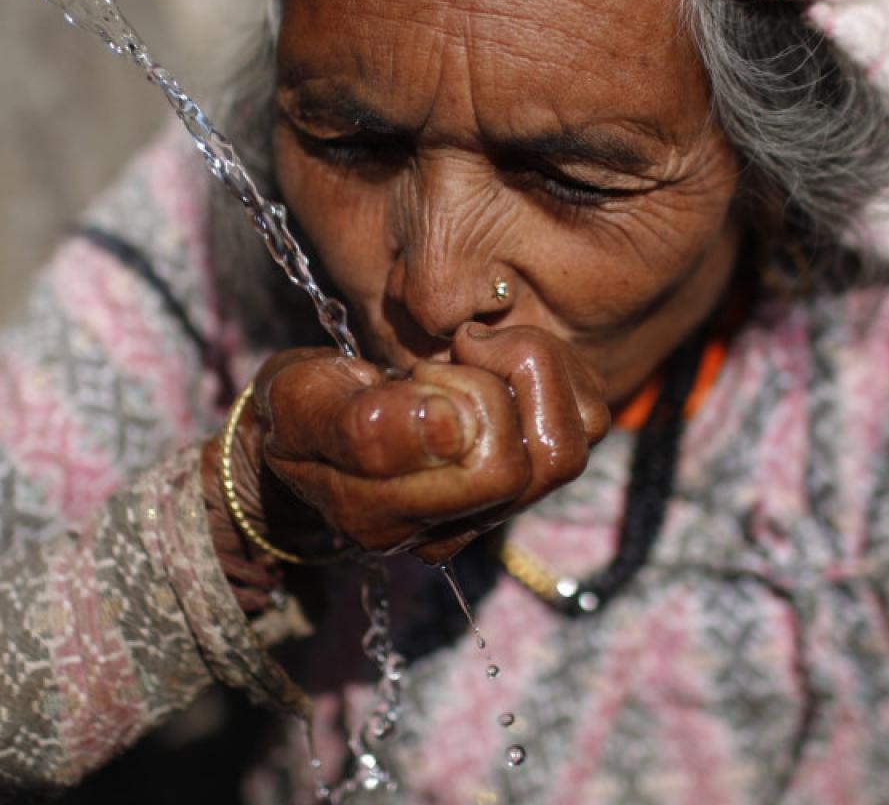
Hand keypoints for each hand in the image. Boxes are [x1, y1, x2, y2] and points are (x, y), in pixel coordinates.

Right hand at [242, 324, 609, 563]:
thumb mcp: (302, 403)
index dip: (466, 401)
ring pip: (570, 448)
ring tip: (470, 358)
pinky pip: (586, 423)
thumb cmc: (304, 410)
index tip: (417, 371)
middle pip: (537, 464)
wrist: (314, 427)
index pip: (490, 471)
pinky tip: (498, 360)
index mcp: (390, 518)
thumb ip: (364, 423)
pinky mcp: (531, 475)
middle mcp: (450, 529)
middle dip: (495, 387)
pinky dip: (554, 373)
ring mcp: (495, 510)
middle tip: (441, 364)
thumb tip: (451, 427)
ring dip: (526, 376)